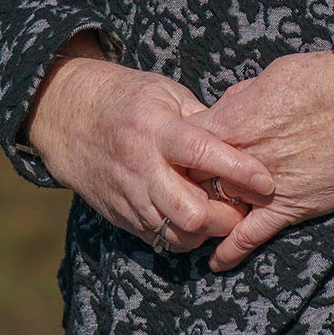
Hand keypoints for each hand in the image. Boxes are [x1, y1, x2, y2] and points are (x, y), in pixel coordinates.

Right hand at [25, 33, 274, 256]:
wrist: (67, 117)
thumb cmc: (128, 99)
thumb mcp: (166, 94)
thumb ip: (203, 121)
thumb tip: (243, 143)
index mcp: (155, 129)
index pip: (201, 154)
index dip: (238, 170)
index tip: (267, 181)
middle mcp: (141, 166)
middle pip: (191, 212)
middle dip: (225, 217)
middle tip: (243, 207)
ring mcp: (128, 195)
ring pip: (177, 234)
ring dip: (207, 232)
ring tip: (220, 215)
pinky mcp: (121, 215)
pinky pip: (161, 240)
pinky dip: (184, 236)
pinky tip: (194, 220)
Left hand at [193, 50, 333, 270]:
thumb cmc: (322, 82)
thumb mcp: (270, 76)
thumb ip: (240, 97)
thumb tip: (226, 108)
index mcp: (231, 122)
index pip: (184, 140)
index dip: (178, 147)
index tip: (179, 152)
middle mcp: (240, 159)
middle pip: (194, 178)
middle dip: (188, 182)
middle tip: (184, 186)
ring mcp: (263, 188)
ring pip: (219, 206)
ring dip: (210, 210)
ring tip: (196, 218)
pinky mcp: (289, 208)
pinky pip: (252, 235)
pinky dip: (232, 251)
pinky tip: (216, 263)